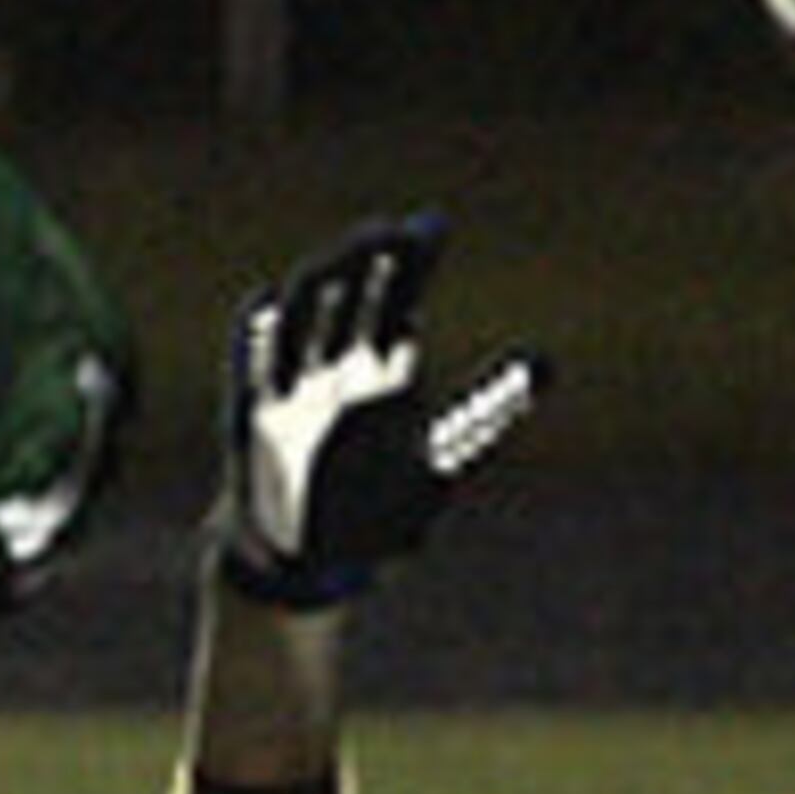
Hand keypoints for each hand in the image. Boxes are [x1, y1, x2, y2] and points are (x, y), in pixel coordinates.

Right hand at [217, 214, 547, 610]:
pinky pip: (248, 365)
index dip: (413, 256)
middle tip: (387, 233)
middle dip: (363, 255)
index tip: (432, 227)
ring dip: (316, 283)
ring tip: (337, 261)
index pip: (399, 294)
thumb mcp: (442, 459)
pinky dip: (254, 335)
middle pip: (348, 290)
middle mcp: (340, 367)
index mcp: (388, 369)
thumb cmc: (382, 519)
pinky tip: (265, 304)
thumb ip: (485, 408)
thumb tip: (546, 359)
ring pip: (301, 314)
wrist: (314, 566)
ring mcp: (294, 389)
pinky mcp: (254, 418)